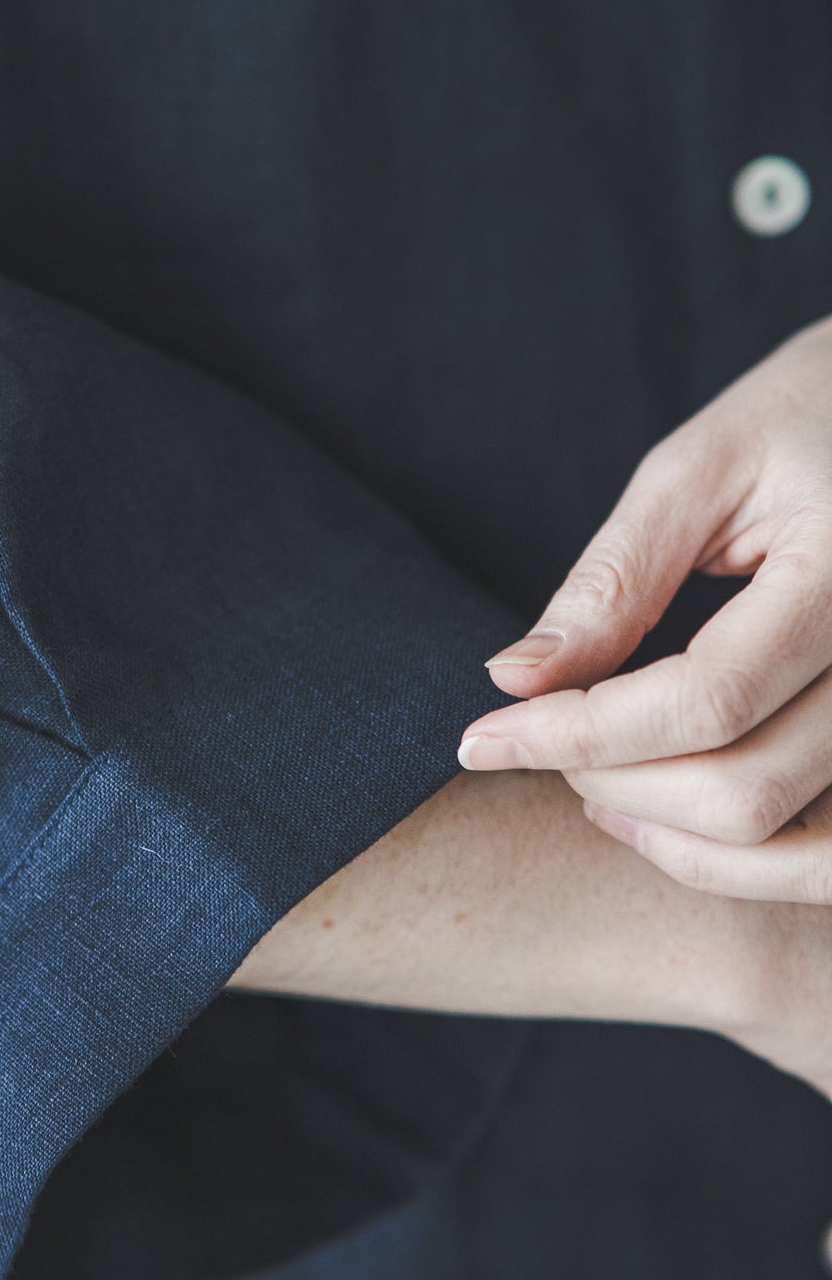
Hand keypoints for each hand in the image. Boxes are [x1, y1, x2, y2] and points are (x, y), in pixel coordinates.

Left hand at [456, 314, 831, 907]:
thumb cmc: (805, 417)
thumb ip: (614, 580)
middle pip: (748, 792)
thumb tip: (514, 683)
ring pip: (797, 852)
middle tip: (536, 742)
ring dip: (675, 842)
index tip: (479, 739)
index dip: (578, 734)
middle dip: (613, 783)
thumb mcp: (699, 467)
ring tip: (594, 785)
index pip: (708, 701)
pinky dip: (746, 863)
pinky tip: (671, 811)